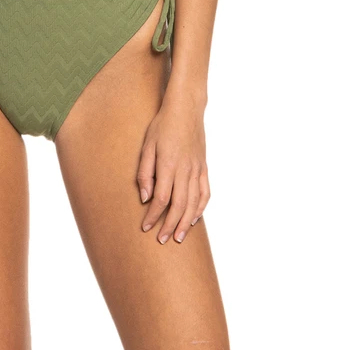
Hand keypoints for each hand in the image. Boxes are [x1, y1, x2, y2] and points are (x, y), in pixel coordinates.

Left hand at [136, 92, 209, 243]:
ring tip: (178, 237)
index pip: (161, 198)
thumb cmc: (162, 125)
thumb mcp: (147, 146)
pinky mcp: (204, 167)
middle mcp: (185, 170)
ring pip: (193, 202)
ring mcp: (197, 169)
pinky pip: (205, 192)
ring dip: (185, 222)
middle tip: (162, 240)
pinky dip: (201, 208)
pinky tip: (194, 219)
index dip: (153, 216)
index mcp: (168, 164)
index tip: (146, 227)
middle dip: (169, 225)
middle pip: (179, 205)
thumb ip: (144, 173)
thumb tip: (145, 198)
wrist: (186, 109)